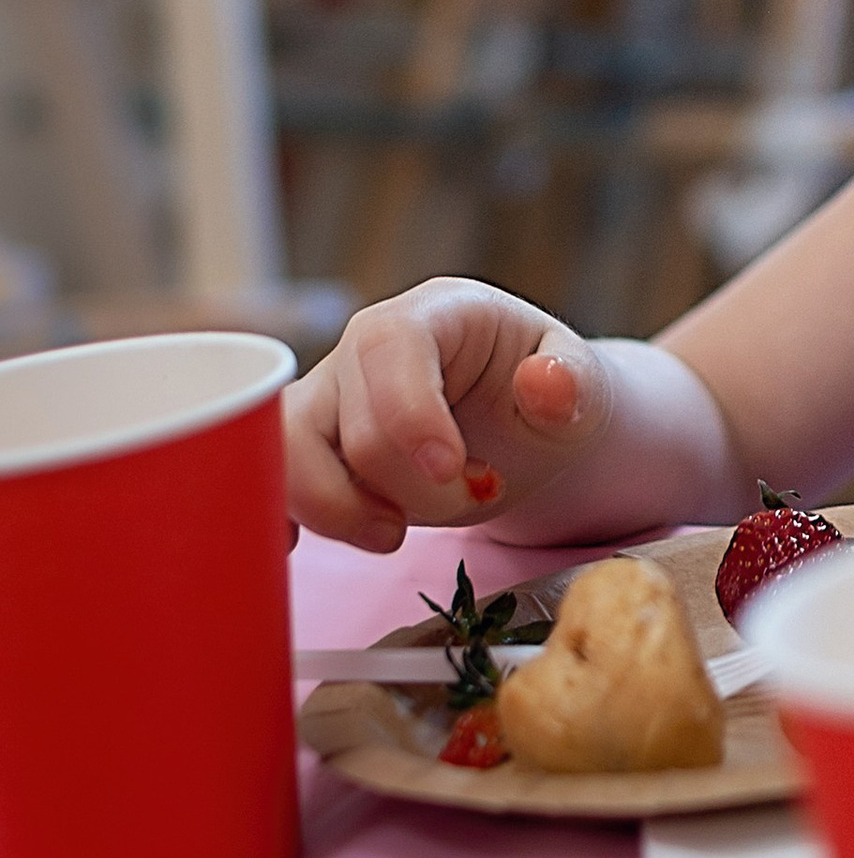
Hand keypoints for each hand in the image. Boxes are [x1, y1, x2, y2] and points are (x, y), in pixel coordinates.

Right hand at [284, 279, 612, 548]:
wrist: (522, 427)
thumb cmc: (543, 398)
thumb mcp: (582, 389)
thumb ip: (572, 384)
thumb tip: (545, 384)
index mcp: (433, 313)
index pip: (390, 345)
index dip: (408, 415)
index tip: (452, 472)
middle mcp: (365, 348)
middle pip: (340, 420)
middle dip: (400, 486)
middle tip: (464, 499)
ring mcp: (328, 396)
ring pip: (283, 451)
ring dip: (337, 510)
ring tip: (395, 532)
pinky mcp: (308, 446)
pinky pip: (266, 478)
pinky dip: (279, 515)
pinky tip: (301, 543)